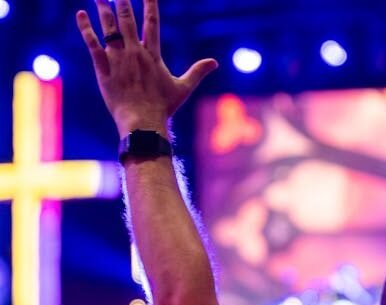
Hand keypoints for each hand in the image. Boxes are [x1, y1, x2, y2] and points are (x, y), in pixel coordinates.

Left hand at [76, 0, 217, 136]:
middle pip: (127, 20)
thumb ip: (197, 72)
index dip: (150, 4)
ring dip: (103, 9)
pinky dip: (86, 29)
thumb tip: (214, 63)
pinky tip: (82, 15)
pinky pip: (92, 45)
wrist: (143, 122)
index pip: (152, 23)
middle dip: (122, 1)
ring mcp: (117, 61)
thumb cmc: (163, 107)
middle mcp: (134, 53)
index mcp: (152, 56)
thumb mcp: (183, 88)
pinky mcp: (103, 70)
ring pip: (109, 29)